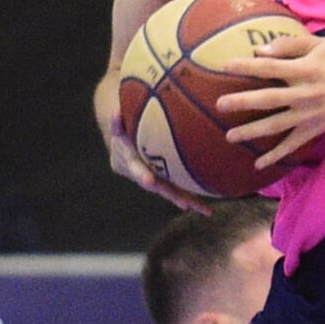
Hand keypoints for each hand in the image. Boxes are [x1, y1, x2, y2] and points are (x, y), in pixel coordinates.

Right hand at [94, 69, 209, 210]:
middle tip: (182, 203)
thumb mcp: (118, 122)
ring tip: (204, 210)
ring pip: (169, 191)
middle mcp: (140, 174)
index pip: (134, 167)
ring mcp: (153, 180)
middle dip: (169, 194)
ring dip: (186, 201)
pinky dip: (192, 200)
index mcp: (128, 161)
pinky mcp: (164, 182)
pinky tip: (208, 210)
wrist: (121, 142)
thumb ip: (116, 121)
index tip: (149, 181)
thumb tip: (116, 112)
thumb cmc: (123, 124)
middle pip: (156, 186)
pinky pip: (178, 191)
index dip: (141, 174)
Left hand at [214, 32, 324, 169]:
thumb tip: (260, 51)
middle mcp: (306, 93)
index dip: (248, 66)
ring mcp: (312, 113)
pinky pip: (294, 144)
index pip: (271, 68)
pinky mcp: (317, 127)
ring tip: (230, 136)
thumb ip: (288, 45)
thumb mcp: (317, 43)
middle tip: (220, 105)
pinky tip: (259, 163)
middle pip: (269, 99)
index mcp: (305, 69)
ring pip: (278, 124)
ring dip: (253, 131)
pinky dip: (277, 155)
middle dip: (243, 102)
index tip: (226, 65)